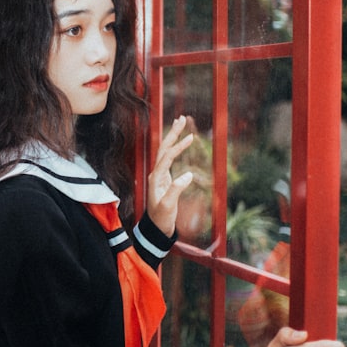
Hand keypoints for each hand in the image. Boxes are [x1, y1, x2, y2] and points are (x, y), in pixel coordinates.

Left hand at [147, 116, 194, 234]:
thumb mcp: (168, 206)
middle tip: (181, 118)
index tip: (190, 138)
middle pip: (163, 149)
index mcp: (156, 178)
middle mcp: (156, 174)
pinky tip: (181, 142)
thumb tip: (188, 174)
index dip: (178, 147)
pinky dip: (176, 148)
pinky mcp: (165, 178)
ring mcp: (160, 175)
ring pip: (165, 152)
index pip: (166, 157)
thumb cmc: (161, 218)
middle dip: (172, 133)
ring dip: (173, 137)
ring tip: (181, 124)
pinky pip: (170, 159)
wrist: (156, 228)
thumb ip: (176, 190)